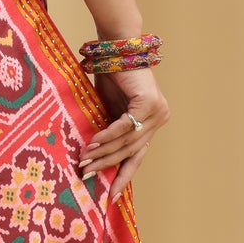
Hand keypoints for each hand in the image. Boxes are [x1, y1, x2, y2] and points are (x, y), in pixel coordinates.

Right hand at [75, 64, 169, 200]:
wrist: (115, 46)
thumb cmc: (110, 75)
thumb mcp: (109, 108)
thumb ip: (109, 129)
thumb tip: (95, 156)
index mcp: (152, 122)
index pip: (138, 156)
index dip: (123, 176)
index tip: (110, 196)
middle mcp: (159, 119)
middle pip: (132, 151)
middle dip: (108, 166)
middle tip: (87, 177)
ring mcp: (157, 111)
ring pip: (128, 141)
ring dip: (103, 153)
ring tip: (84, 161)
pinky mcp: (149, 103)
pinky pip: (125, 125)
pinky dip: (108, 135)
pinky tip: (93, 144)